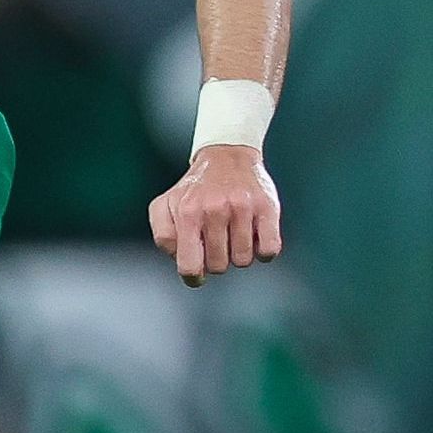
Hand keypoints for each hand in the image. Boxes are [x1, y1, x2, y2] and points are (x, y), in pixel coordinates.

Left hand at [149, 144, 282, 286]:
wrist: (227, 156)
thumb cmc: (195, 189)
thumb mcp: (165, 205)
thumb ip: (164, 235)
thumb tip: (180, 259)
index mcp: (187, 212)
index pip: (190, 265)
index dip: (193, 276)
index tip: (197, 273)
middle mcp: (215, 209)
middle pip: (218, 266)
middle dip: (216, 259)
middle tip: (216, 240)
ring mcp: (243, 207)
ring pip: (243, 260)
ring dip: (239, 253)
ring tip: (234, 233)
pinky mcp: (267, 207)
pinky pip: (269, 250)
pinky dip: (263, 251)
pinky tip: (254, 237)